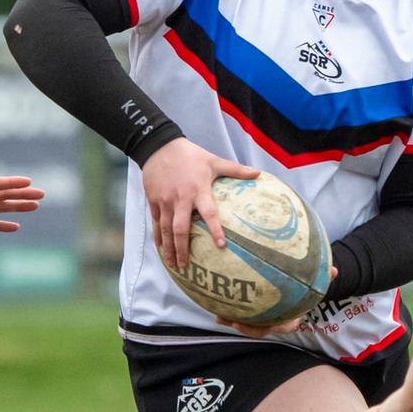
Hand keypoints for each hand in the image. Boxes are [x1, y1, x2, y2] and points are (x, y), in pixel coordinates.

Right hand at [140, 139, 258, 271]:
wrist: (159, 146)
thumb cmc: (190, 155)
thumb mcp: (213, 161)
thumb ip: (235, 170)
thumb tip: (258, 173)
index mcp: (198, 191)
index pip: (209, 214)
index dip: (215, 230)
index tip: (221, 246)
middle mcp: (181, 199)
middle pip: (181, 229)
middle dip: (182, 249)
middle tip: (186, 265)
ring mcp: (165, 201)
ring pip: (166, 229)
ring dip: (169, 248)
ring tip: (172, 264)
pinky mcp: (154, 200)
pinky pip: (156, 222)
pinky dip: (158, 236)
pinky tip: (160, 247)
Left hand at [216, 267, 335, 336]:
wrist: (301, 294)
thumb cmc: (306, 289)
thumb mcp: (315, 284)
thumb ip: (325, 278)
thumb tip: (335, 270)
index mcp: (291, 319)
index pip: (280, 328)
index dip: (265, 327)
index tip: (257, 323)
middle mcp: (277, 323)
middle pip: (259, 330)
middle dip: (243, 327)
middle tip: (230, 320)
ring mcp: (264, 320)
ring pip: (248, 325)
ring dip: (233, 320)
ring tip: (218, 315)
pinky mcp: (254, 314)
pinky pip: (242, 315)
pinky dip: (230, 311)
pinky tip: (216, 305)